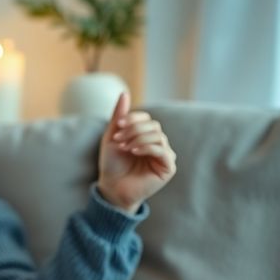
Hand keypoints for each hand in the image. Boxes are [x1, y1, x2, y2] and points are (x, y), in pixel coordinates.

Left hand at [97, 92, 177, 212]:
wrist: (112, 187)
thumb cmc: (112, 164)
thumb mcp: (112, 137)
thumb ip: (119, 116)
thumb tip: (124, 92)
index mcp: (147, 136)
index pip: (146, 118)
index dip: (133, 119)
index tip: (118, 126)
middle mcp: (158, 143)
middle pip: (153, 126)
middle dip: (134, 130)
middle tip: (119, 140)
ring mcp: (165, 155)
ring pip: (158, 136)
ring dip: (138, 138)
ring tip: (125, 148)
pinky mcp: (168, 167)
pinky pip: (163, 150)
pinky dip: (147, 147)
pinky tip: (134, 151)